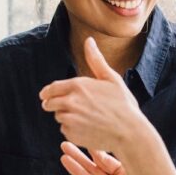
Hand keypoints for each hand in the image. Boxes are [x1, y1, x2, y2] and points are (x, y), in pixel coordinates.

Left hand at [40, 37, 150, 151]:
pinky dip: (72, 130)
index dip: (48, 92)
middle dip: (56, 104)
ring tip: (85, 117)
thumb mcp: (111, 78)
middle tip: (69, 107)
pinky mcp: (72, 134)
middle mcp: (70, 102)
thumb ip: (95, 60)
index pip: (51, 88)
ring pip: (58, 117)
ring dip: (66, 117)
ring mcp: (70, 119)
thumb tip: (89, 40)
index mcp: (78, 85)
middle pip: (49, 104)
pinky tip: (87, 128)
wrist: (129, 131)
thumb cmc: (123, 104)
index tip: (46, 95)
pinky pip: (65, 130)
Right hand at [60, 141, 150, 174]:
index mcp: (122, 173)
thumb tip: (114, 139)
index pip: (103, 159)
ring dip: (77, 172)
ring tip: (65, 159)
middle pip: (92, 170)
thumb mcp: (140, 170)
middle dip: (78, 158)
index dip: (93, 150)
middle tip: (65, 145)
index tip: (83, 137)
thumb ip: (127, 159)